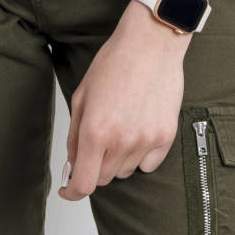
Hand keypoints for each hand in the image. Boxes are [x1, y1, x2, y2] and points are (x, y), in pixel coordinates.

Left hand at [58, 0, 190, 200]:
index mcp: (96, 131)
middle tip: (97, 142)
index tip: (69, 189)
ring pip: (125, 171)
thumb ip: (75, 135)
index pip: (84, 183)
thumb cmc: (115, 62)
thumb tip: (74, 164)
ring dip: (117, 159)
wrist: (151, 43)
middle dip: (94, 166)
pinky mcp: (166, 136)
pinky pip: (149, 164)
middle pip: (104, 179)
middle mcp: (122, 141)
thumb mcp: (82, 95)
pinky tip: (138, 129)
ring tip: (120, 126)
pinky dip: (140, 155)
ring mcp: (147, 140)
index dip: (73, 191)